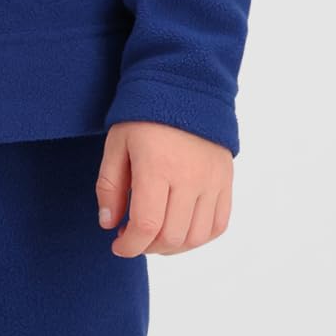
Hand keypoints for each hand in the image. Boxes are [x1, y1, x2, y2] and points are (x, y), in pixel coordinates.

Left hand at [96, 120, 233, 256]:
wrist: (186, 88)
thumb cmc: (145, 117)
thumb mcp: (116, 145)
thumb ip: (109, 186)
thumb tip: (109, 224)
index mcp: (157, 167)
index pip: (147, 225)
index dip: (130, 246)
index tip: (118, 245)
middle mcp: (190, 177)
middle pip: (171, 236)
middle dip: (146, 247)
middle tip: (133, 235)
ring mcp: (212, 181)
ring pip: (196, 236)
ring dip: (172, 246)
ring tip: (155, 234)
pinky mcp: (225, 181)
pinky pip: (218, 224)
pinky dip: (198, 237)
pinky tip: (180, 228)